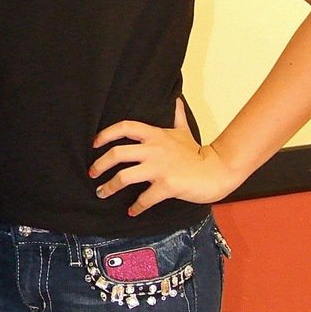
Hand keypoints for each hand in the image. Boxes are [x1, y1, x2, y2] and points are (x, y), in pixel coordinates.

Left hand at [89, 98, 239, 216]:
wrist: (217, 170)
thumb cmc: (198, 153)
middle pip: (117, 153)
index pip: (125, 127)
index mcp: (155, 135)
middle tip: (92, 173)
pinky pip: (144, 198)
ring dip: (109, 187)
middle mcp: (154, 149)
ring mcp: (160, 168)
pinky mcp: (167, 185)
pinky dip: (136, 207)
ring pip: (124, 177)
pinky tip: (132, 211)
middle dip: (100, 164)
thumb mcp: (184, 131)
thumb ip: (176, 116)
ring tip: (102, 193)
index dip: (106, 134)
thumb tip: (176, 100)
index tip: (94, 143)